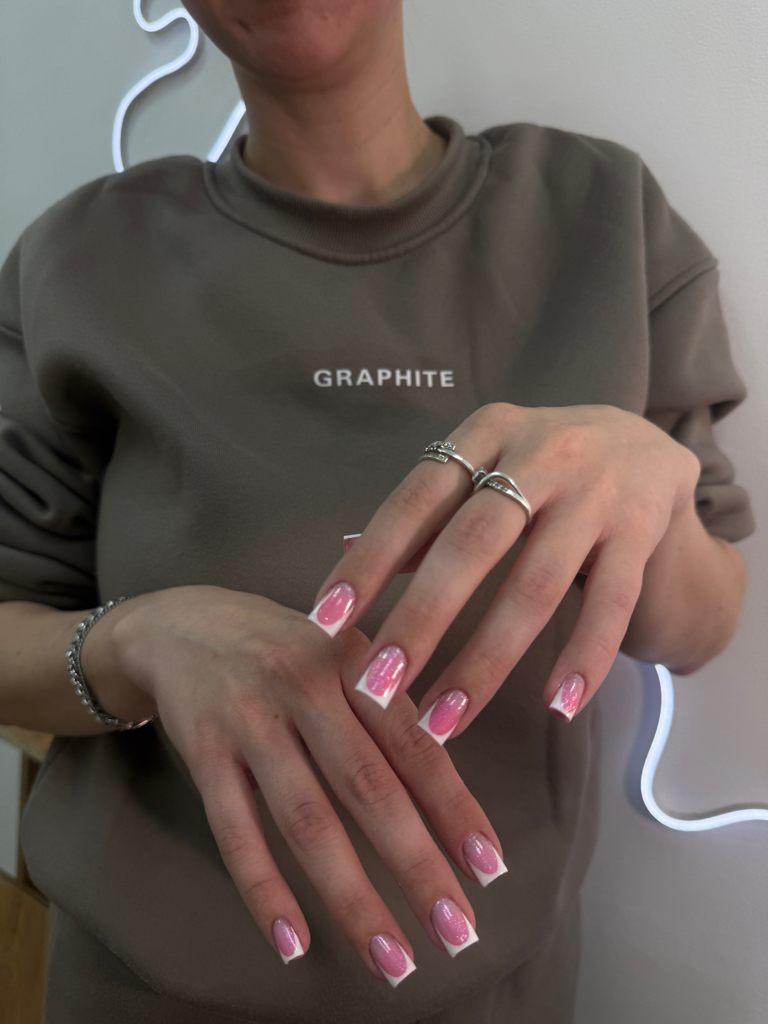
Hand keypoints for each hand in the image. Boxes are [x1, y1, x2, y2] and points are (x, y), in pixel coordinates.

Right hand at [81, 586, 502, 982]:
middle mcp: (306, 688)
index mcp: (353, 664)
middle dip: (417, 865)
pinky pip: (236, 831)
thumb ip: (387, 710)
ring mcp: (251, 721)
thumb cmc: (283, 648)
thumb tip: (446, 793)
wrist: (182, 623)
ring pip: (307, 820)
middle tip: (457, 934)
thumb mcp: (340, 655)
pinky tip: (295, 943)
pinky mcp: (203, 751)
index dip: (454, 807)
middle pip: (368, 788)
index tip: (490, 868)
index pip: (414, 744)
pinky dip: (265, 889)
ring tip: (392, 960)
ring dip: (352, 896)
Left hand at [310, 402, 700, 735]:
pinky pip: (612, 603)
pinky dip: (585, 657)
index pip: (415, 501)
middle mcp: (541, 455)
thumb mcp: (484, 463)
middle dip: (420, 621)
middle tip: (376, 688)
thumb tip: (344, 549)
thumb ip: (427, 511)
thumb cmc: (540, 464)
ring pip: (537, 586)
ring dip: (487, 661)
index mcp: (485, 434)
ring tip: (444, 722)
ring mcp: (596, 494)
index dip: (369, 562)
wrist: (644, 443)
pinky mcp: (642, 531)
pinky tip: (557, 708)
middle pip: (471, 546)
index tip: (325, 622)